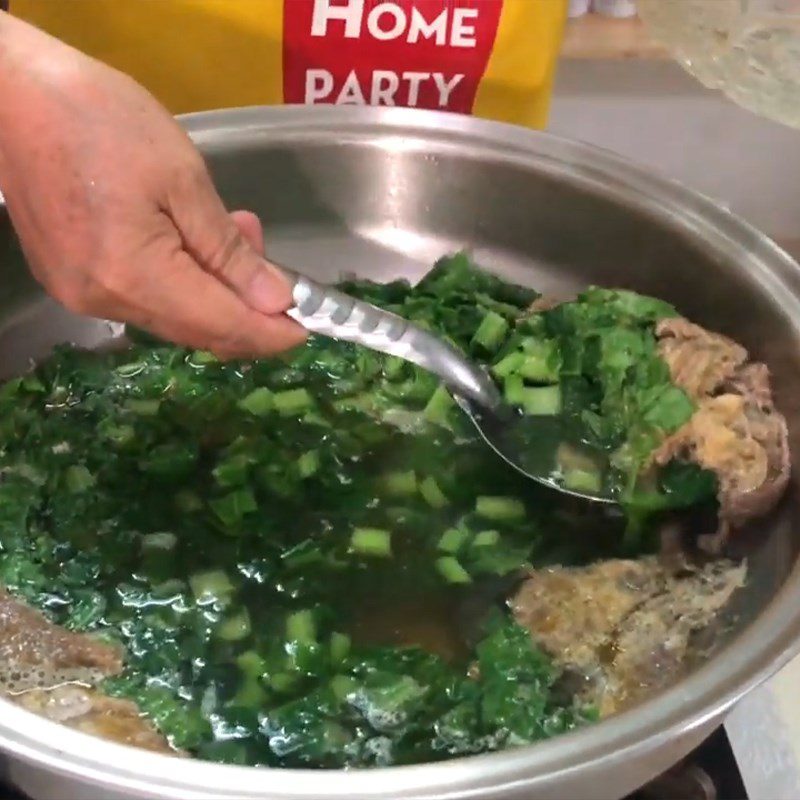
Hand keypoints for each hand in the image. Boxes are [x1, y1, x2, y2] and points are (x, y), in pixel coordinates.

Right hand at [0, 12, 304, 358]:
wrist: (11, 95)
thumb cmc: (100, 121)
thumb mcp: (183, 179)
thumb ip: (229, 251)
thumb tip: (273, 299)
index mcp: (134, 276)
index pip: (222, 326)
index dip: (271, 334)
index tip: (307, 327)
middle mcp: (105, 301)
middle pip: (198, 330)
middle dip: (247, 308)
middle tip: (273, 263)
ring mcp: (83, 295)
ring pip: (173, 316)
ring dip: (216, 291)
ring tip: (234, 233)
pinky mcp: (73, 280)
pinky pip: (144, 299)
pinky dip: (181, 282)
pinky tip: (193, 241)